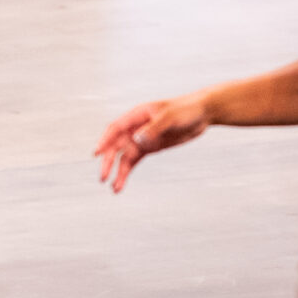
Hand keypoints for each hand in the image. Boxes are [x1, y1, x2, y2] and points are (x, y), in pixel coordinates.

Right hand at [92, 93, 211, 192]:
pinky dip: (128, 170)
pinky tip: (122, 182)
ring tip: (115, 188)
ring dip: (118, 171)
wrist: (201, 114)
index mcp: (137, 115)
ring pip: (125, 156)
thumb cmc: (185, 110)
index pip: (116, 129)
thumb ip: (153, 128)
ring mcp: (142, 138)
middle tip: (103, 177)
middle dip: (109, 161)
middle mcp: (136, 127)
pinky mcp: (151, 147)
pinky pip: (135, 160)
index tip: (97, 153)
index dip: (105, 141)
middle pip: (117, 145)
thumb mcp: (170, 117)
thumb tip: (136, 140)